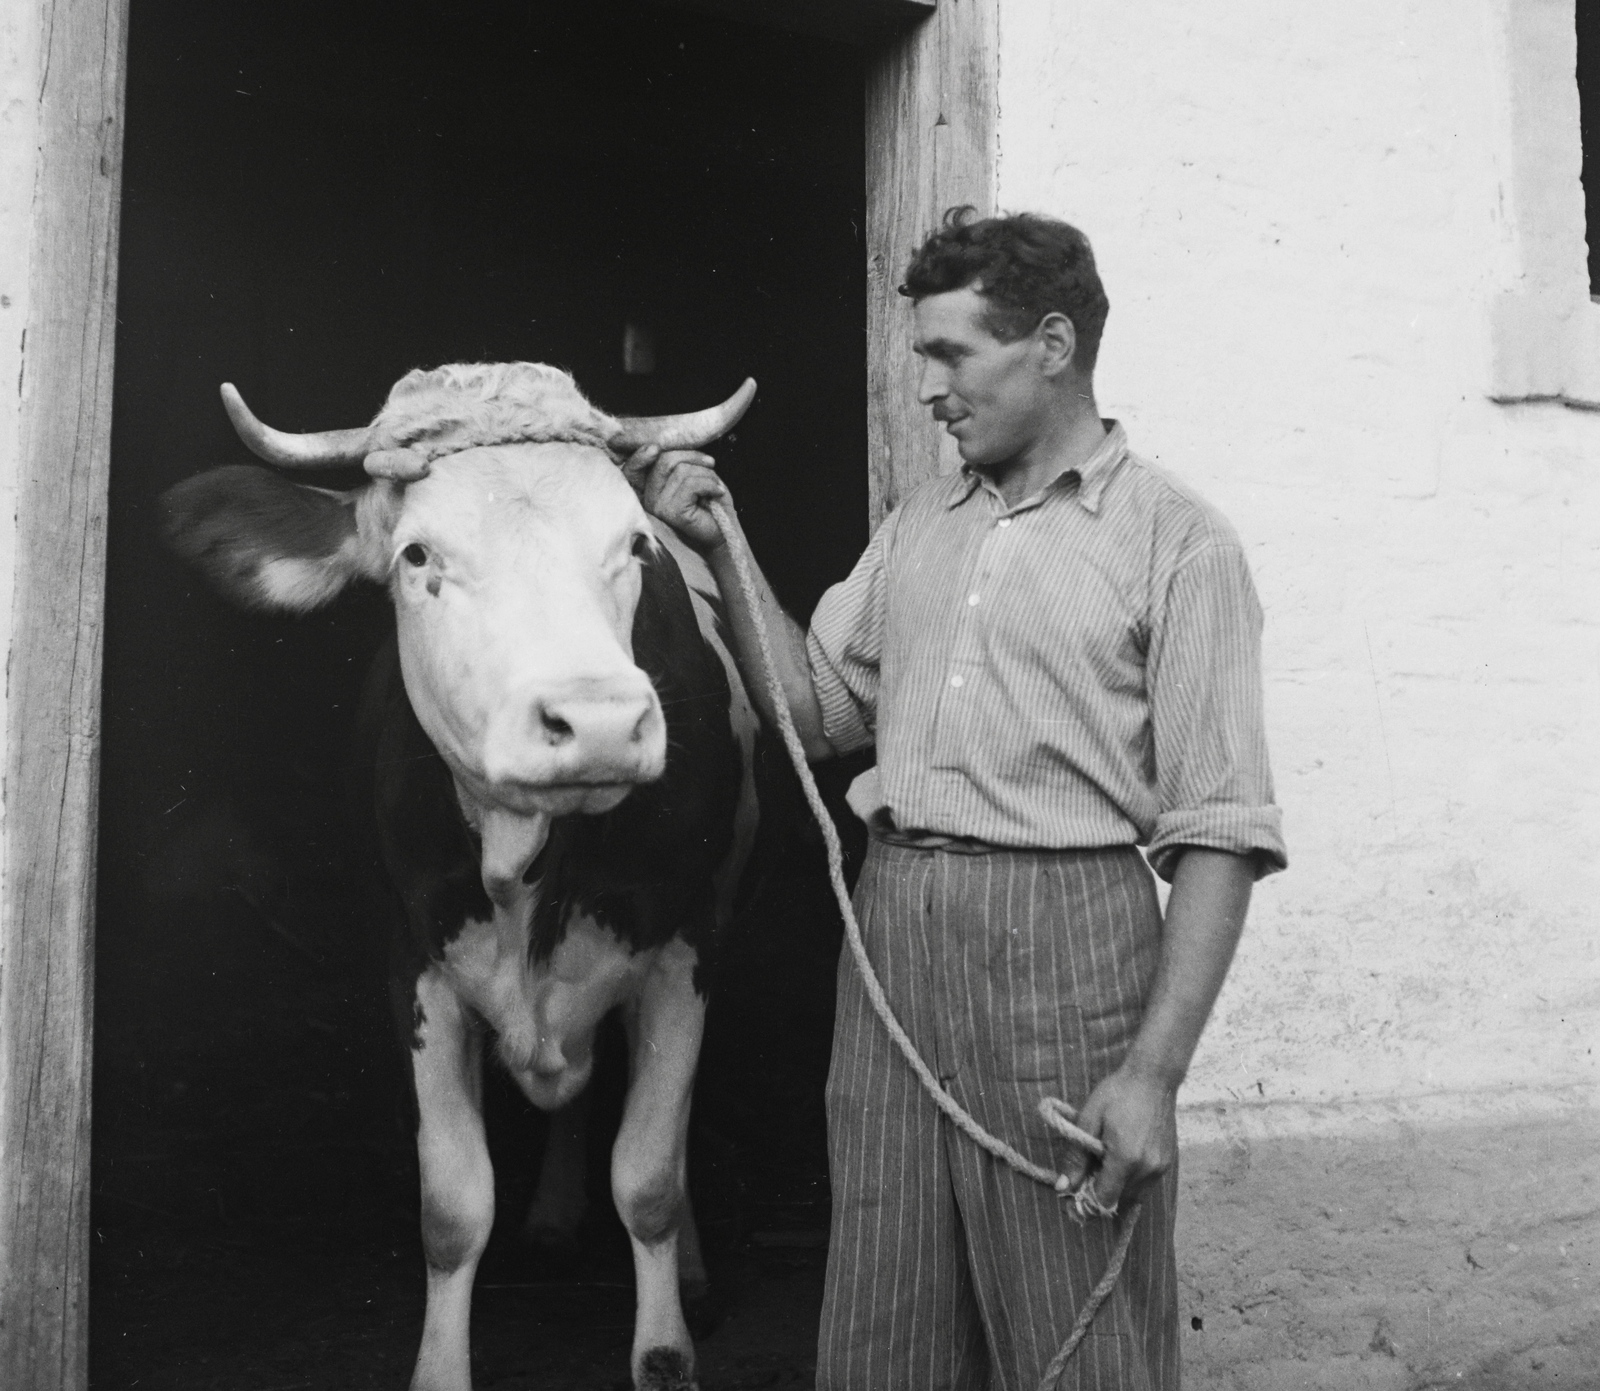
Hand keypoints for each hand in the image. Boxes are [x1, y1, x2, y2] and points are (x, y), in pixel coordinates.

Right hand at [621, 445, 731, 554]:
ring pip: (681, 471)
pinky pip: (691, 484)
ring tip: (716, 486)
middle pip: (664, 461)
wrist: (724, 531)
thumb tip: (669, 443)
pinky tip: (718, 492)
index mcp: (649, 489)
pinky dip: (710, 484)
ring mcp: (659, 507)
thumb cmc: (710, 503)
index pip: (632, 469)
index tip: (655, 448)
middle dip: (692, 457)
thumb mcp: (692, 475)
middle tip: (711, 464)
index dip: (640, 456)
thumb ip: (677, 462)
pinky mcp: (673, 513)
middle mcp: (648, 499)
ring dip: (707, 473)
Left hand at [1060, 1064, 1177, 1212]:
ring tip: (1104, 1163)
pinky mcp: (1167, 1163)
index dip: (1087, 1200)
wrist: (1153, 1077)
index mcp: (1126, 1159)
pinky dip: (1131, 1181)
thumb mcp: (1089, 1119)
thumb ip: (1076, 1157)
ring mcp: (1161, 1168)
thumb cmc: (1117, 1093)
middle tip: (1087, 1172)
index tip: (1074, 1190)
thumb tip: (1064, 1187)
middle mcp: (1147, 1169)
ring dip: (1117, 1189)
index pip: (1104, 1200)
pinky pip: (1146, 1185)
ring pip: (1135, 1197)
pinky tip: (1121, 1161)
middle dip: (1100, 1194)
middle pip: (1120, 1202)